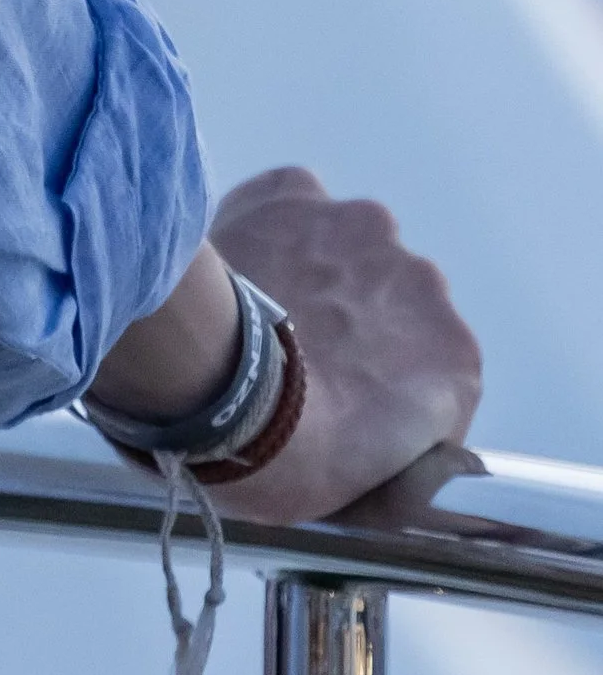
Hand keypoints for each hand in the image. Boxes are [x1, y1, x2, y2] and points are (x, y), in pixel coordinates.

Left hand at [208, 168, 481, 523]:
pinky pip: (287, 203)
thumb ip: (392, 433)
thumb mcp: (371, 480)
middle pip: (386, 301)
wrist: (218, 398)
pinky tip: (236, 264)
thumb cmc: (288, 461)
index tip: (338, 399)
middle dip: (347, 322)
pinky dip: (267, 227)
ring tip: (254, 310)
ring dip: (310, 271)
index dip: (377, 381)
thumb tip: (367, 431)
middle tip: (289, 356)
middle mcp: (424, 282)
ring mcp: (362, 229)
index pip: (426, 368)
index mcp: (455, 359)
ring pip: (338, 248)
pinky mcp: (297, 194)